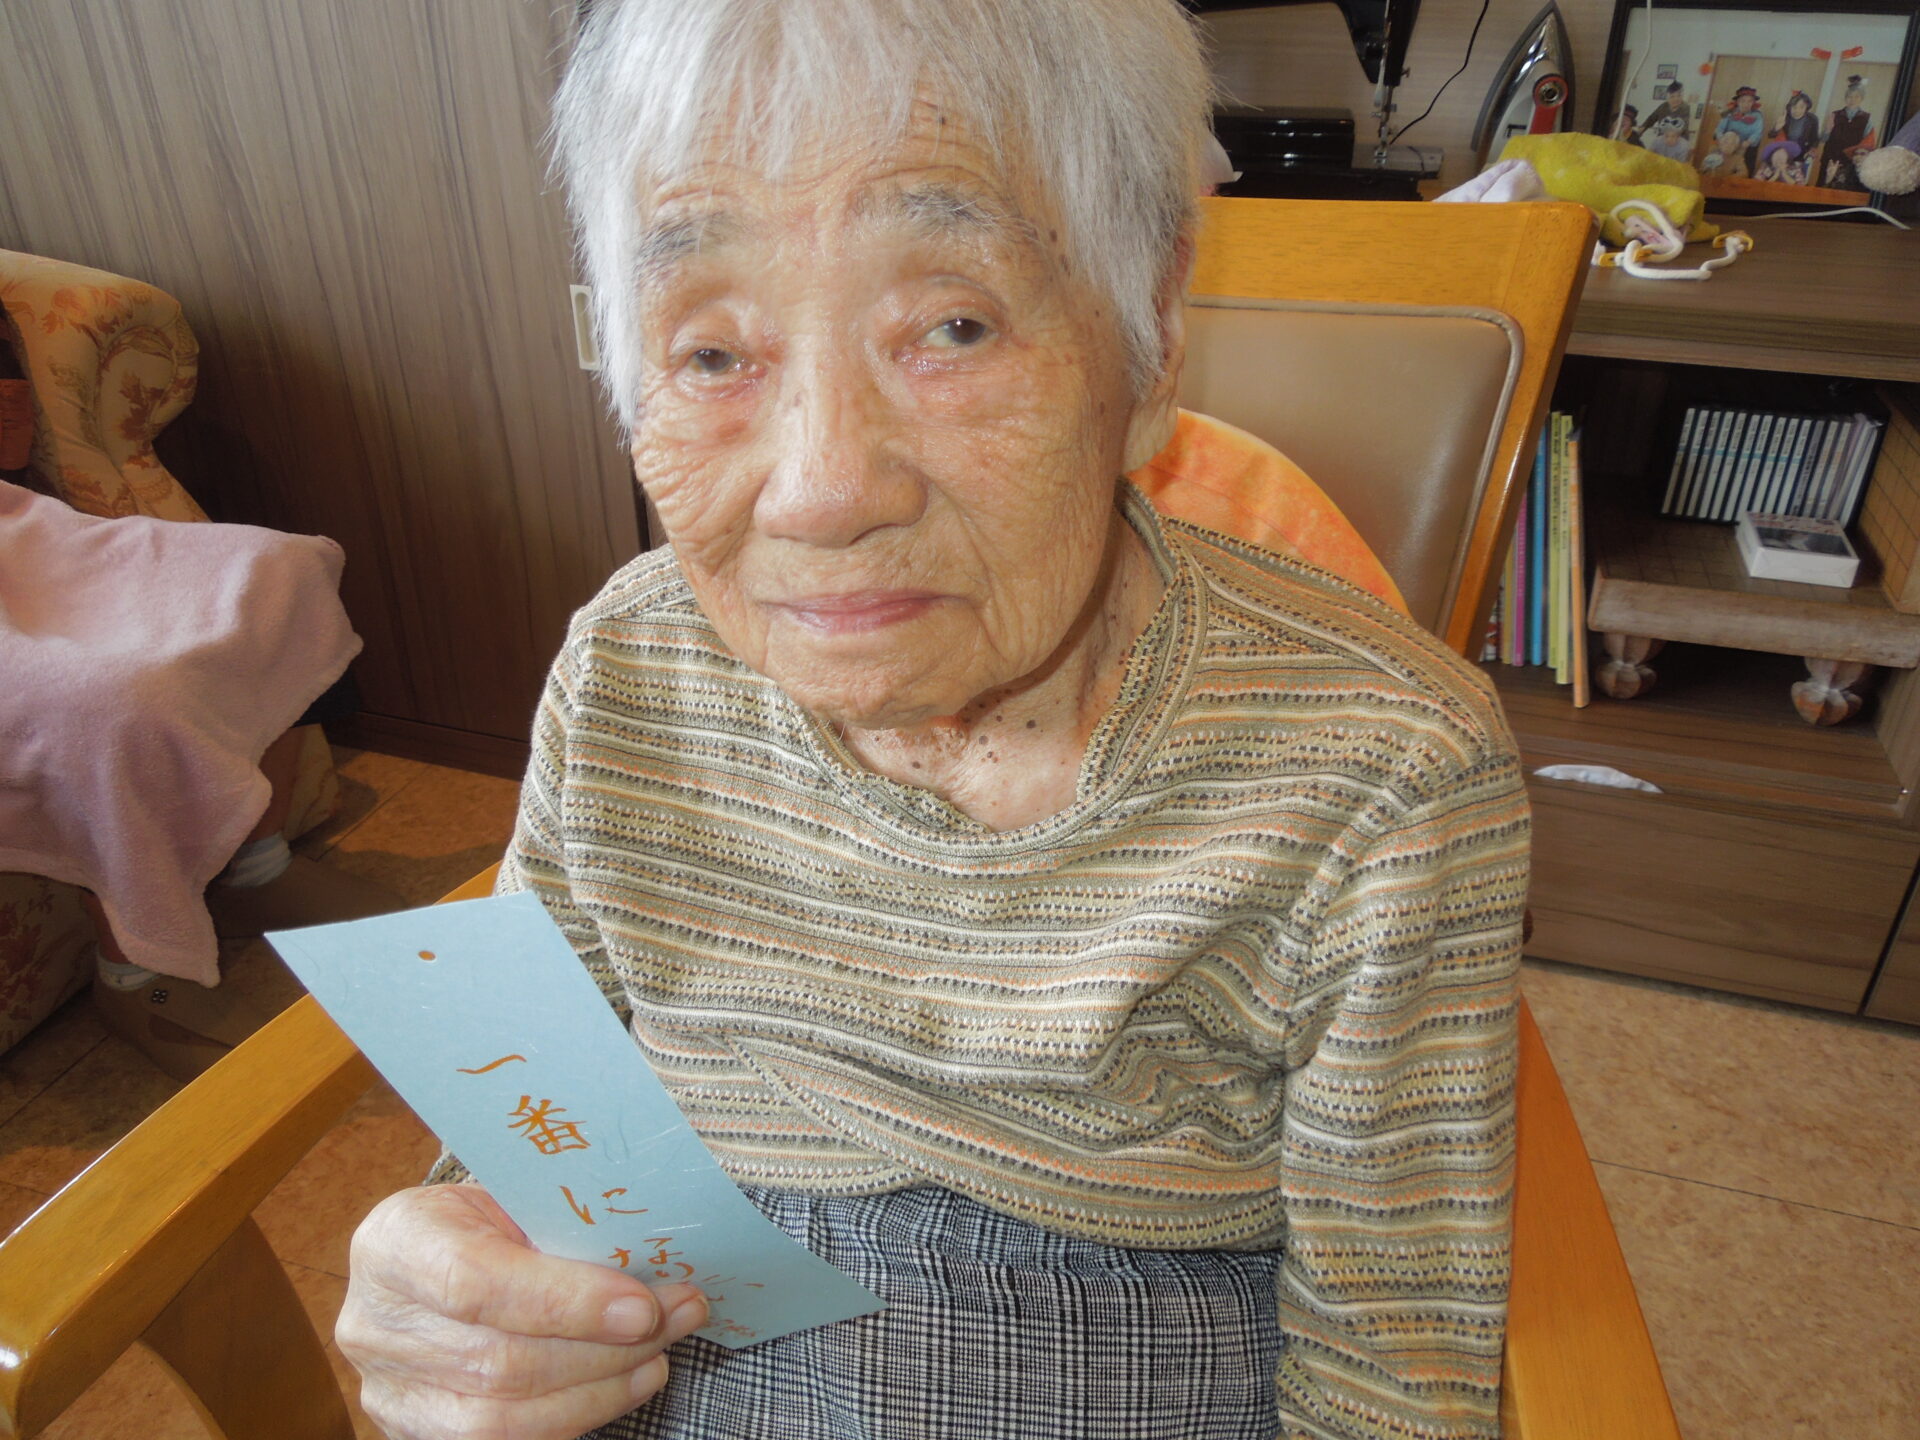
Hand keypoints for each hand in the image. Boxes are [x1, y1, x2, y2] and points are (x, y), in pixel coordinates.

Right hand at [338, 1183, 708, 1439]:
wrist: (430, 1260)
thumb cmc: (484, 1218)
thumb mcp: (512, 1196)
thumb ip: (565, 1226)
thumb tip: (655, 1261)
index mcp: (395, 1242)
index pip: (474, 1283)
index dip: (564, 1301)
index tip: (643, 1305)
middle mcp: (375, 1323)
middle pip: (499, 1361)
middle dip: (604, 1348)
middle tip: (677, 1318)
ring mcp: (389, 1389)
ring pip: (502, 1417)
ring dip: (600, 1389)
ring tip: (659, 1355)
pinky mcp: (414, 1431)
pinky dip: (576, 1417)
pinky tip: (624, 1385)